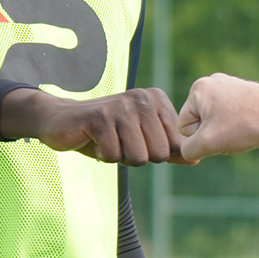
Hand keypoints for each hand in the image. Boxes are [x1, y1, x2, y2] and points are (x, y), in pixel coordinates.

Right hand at [0, 87, 187, 165]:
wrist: (62, 121)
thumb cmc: (106, 132)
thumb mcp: (141, 139)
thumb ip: (169, 148)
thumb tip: (195, 158)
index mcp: (157, 100)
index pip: (174, 145)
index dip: (154, 153)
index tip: (135, 139)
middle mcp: (143, 98)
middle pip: (157, 154)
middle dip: (136, 157)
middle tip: (119, 141)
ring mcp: (121, 106)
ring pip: (136, 157)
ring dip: (119, 157)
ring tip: (107, 140)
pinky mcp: (100, 117)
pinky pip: (113, 156)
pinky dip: (102, 156)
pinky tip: (94, 140)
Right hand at [178, 74, 258, 162]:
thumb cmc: (245, 126)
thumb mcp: (208, 143)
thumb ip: (187, 150)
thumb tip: (185, 152)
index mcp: (198, 88)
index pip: (184, 126)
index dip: (201, 138)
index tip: (222, 133)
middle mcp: (211, 82)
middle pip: (199, 122)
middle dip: (214, 134)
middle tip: (233, 132)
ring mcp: (229, 85)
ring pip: (216, 121)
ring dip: (226, 132)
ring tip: (243, 129)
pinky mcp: (243, 93)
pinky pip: (230, 117)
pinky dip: (237, 126)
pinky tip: (249, 126)